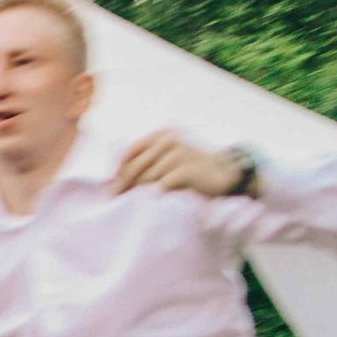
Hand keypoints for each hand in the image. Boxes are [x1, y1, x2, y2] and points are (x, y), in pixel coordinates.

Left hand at [114, 130, 244, 197]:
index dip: (119, 169)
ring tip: (133, 202)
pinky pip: (161, 185)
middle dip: (123, 184)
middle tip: (114, 198)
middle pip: (135, 166)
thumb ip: (146, 160)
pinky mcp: (186, 169)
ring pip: (146, 177)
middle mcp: (169, 140)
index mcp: (162, 134)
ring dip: (138, 191)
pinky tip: (152, 201)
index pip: (130, 151)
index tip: (113, 184)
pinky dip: (154, 195)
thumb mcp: (167, 157)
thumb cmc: (189, 168)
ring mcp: (179, 153)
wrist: (222, 173)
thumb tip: (115, 178)